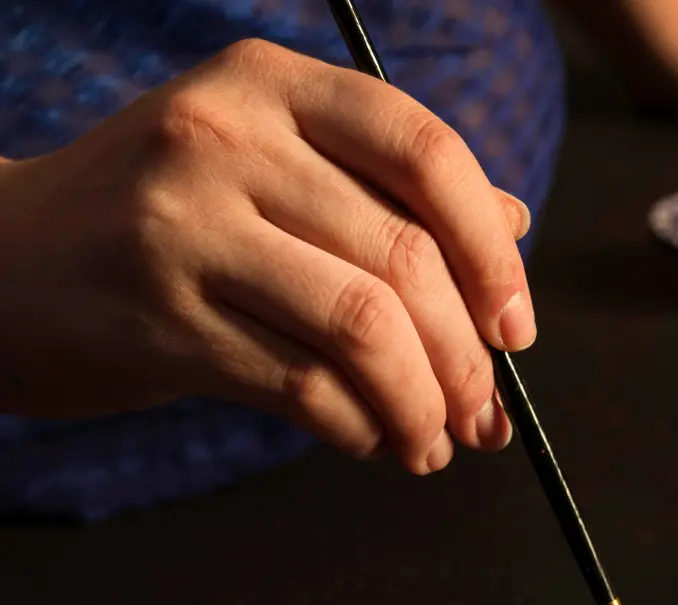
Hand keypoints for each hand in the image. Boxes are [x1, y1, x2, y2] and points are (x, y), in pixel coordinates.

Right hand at [0, 39, 533, 473]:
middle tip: (486, 415)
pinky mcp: (158, 317)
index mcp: (272, 85)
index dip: (492, 252)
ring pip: (364, 327)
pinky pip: (305, 386)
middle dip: (468, 357)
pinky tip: (373, 442)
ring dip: (423, 404)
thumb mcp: (269, 167)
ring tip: (435, 441)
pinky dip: (361, 428)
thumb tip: (512, 227)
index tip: (516, 326)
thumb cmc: (166, 219)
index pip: (426, 154)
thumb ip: (385, 190)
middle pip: (405, 256)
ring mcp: (183, 224)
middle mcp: (227, 137)